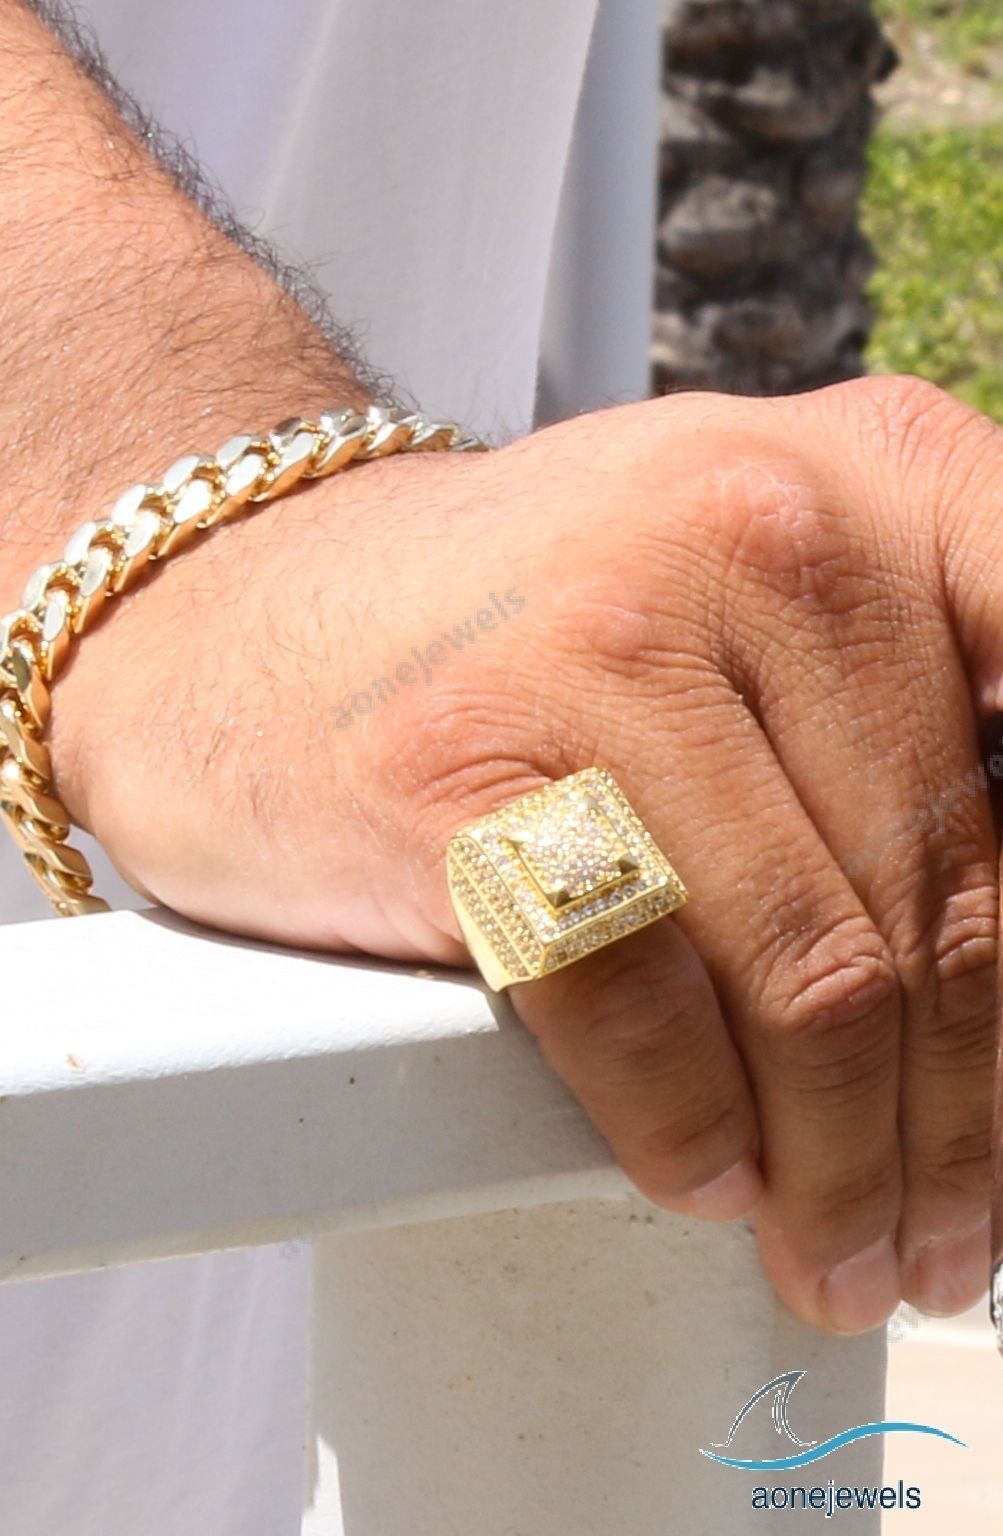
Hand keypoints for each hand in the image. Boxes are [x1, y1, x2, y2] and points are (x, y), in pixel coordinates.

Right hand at [53, 374, 1002, 1333]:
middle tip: (951, 1232)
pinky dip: (688, 1126)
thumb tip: (999, 982)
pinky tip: (707, 1182)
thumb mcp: (748, 588)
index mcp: (868, 475)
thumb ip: (899, 706)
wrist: (240, 606)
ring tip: (842, 1249)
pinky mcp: (462, 769)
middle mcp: (755, 530)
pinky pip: (637, 1000)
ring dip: (844, 1162)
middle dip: (966, 1111)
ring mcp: (600, 643)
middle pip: (941, 891)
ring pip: (808, 974)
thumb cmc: (520, 628)